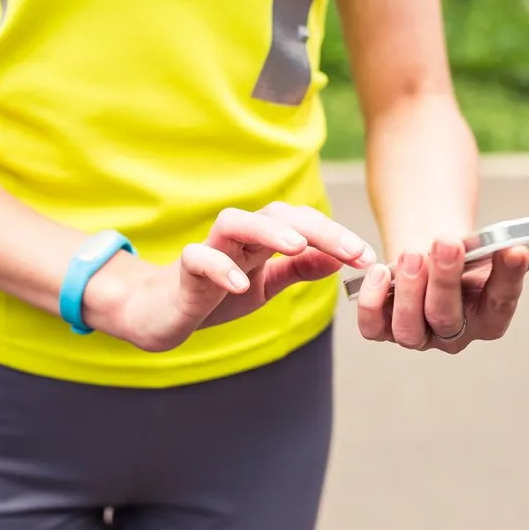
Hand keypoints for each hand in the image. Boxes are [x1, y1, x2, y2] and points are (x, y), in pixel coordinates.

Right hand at [118, 202, 373, 351]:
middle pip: (276, 214)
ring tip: (297, 245)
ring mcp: (208, 250)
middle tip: (350, 249)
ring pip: (235, 222)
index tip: (367, 257)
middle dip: (316, 229)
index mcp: (260, 241)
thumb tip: (340, 259)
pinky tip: (241, 284)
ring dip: (268, 230)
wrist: (161, 314)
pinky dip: (220, 268)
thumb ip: (298, 270)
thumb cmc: (213, 295)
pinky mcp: (182, 271)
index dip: (336, 237)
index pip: (302, 225)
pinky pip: (199, 259)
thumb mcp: (265, 284)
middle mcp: (236, 238)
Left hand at [354, 238, 528, 353]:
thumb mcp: (495, 252)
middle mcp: (454, 335)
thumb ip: (528, 247)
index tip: (512, 247)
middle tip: (447, 241)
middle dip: (447, 279)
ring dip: (409, 291)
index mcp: (490, 318)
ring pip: (409, 328)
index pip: (501, 301)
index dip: (509, 276)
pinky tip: (377, 271)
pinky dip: (372, 303)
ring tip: (412, 253)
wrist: (427, 261)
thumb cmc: (468, 260)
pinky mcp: (383, 331)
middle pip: (448, 316)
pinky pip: (373, 328)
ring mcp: (416, 337)